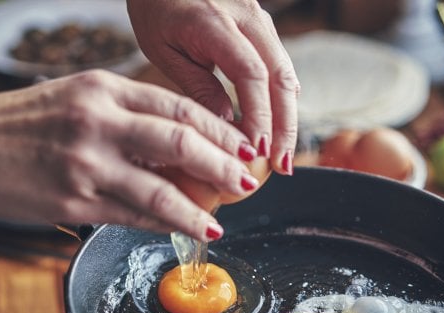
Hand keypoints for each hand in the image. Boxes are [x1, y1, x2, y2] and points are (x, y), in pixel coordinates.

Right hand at [0, 70, 259, 240]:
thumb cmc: (21, 122)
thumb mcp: (77, 98)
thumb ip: (127, 115)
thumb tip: (182, 144)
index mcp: (103, 90)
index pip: (178, 107)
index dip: (219, 130)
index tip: (243, 146)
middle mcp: (98, 122)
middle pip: (181, 143)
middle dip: (224, 165)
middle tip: (247, 181)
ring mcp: (86, 164)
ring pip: (161, 190)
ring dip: (199, 210)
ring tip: (221, 221)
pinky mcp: (73, 201)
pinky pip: (132, 217)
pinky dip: (162, 225)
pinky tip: (181, 230)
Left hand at [127, 0, 298, 174]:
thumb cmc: (156, 8)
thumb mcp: (164, 49)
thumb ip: (197, 85)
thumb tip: (227, 126)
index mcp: (215, 21)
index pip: (251, 74)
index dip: (259, 115)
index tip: (258, 151)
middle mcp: (247, 16)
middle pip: (281, 76)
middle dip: (285, 125)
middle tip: (282, 165)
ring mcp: (260, 19)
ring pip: (287, 73)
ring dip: (288, 117)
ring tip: (282, 155)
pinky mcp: (264, 27)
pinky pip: (280, 66)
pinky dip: (281, 100)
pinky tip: (278, 129)